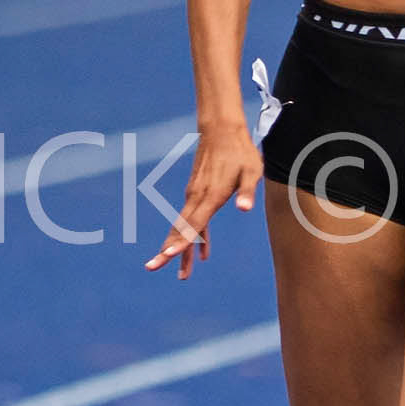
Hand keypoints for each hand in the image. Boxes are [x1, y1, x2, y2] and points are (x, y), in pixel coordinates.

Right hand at [144, 123, 261, 280]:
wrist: (222, 130)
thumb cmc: (241, 152)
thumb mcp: (252, 171)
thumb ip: (247, 191)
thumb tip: (246, 209)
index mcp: (211, 195)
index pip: (194, 223)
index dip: (182, 240)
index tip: (169, 254)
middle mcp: (198, 197)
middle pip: (181, 229)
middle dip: (168, 251)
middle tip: (153, 267)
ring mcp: (195, 196)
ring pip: (184, 227)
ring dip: (180, 249)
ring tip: (182, 275)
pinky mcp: (197, 193)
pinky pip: (194, 220)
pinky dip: (196, 237)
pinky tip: (203, 253)